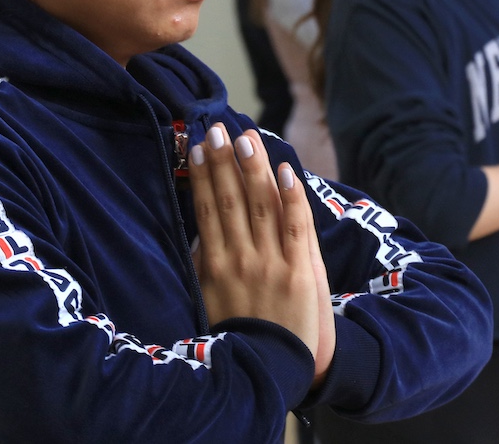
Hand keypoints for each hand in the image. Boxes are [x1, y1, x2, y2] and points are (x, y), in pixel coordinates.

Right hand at [188, 124, 333, 385]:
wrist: (272, 370)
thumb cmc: (239, 334)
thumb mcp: (207, 299)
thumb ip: (205, 262)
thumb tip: (200, 226)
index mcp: (213, 265)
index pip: (207, 208)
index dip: (204, 174)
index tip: (198, 144)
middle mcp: (240, 259)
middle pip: (230, 199)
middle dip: (224, 160)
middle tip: (218, 128)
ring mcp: (271, 264)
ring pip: (261, 205)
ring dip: (253, 168)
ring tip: (246, 137)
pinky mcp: (300, 271)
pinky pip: (296, 226)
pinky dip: (291, 196)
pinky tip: (285, 171)